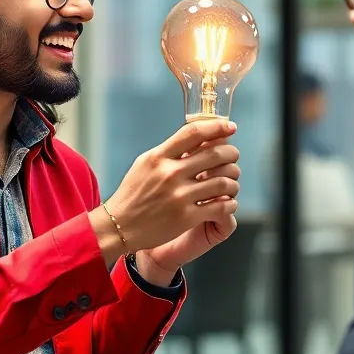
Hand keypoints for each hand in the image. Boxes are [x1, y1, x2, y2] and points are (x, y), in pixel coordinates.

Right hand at [91, 120, 239, 265]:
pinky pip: (221, 206)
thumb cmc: (134, 193)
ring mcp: (179, 196)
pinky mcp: (186, 217)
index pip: (194, 132)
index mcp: (159, 157)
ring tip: (232, 183)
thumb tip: (198, 136)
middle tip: (234, 156)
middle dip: (232, 153)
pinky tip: (229, 202)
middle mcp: (170, 174)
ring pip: (223, 181)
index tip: (230, 127)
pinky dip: (230, 203)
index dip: (217, 126)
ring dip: (233, 181)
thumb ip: (170, 150)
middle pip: (215, 154)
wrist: (120, 226)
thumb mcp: (145, 164)